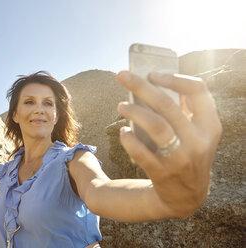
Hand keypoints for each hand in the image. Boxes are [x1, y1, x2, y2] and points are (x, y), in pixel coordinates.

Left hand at [116, 71, 221, 216]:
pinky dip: (129, 139)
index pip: (198, 90)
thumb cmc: (188, 154)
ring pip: (155, 126)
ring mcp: (181, 158)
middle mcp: (198, 140)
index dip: (175, 78)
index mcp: (210, 125)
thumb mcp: (198, 133)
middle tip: (122, 76)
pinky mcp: (163, 173)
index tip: (153, 74)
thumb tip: (160, 82)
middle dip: (141, 86)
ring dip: (134, 111)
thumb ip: (187, 109)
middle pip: (167, 104)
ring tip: (120, 106)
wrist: (186, 196)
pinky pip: (142, 152)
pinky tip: (123, 132)